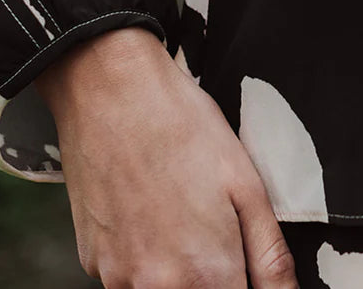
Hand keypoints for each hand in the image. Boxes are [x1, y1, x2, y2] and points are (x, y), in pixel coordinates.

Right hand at [34, 27, 297, 288]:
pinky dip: (144, 258)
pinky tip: (150, 211)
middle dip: (213, 277)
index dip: (245, 283)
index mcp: (206, 273)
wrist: (111, 92)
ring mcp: (118, 279)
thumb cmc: (183, 127)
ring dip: (177, 272)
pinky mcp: (92, 262)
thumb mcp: (246, 184)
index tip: (243, 263)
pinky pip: (128, 278)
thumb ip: (270, 257)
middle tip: (212, 227)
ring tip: (181, 213)